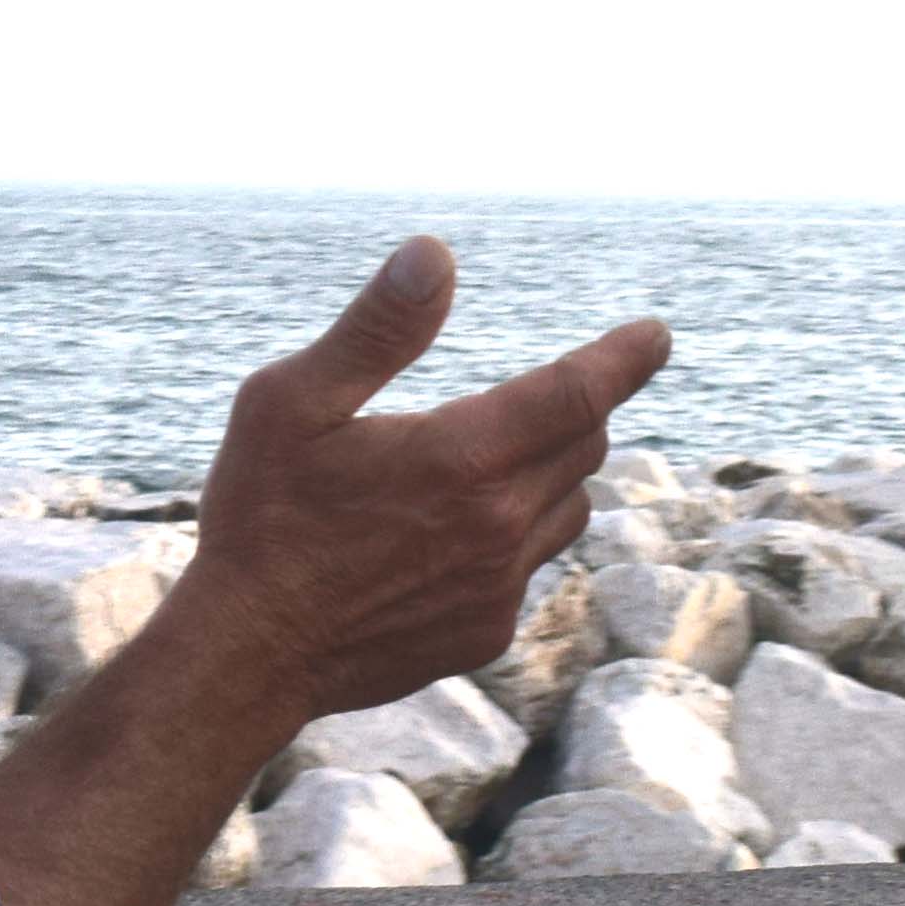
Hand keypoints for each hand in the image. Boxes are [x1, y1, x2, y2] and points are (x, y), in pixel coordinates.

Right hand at [170, 240, 671, 727]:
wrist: (248, 652)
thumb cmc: (260, 516)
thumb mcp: (292, 401)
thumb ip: (376, 328)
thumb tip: (434, 253)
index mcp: (462, 456)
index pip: (580, 393)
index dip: (625, 357)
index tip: (656, 334)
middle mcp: (499, 524)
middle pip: (583, 446)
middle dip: (573, 409)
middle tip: (538, 395)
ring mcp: (499, 585)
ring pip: (568, 508)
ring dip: (552, 473)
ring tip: (493, 463)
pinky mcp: (487, 631)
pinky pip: (530, 567)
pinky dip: (515, 537)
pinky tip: (452, 537)